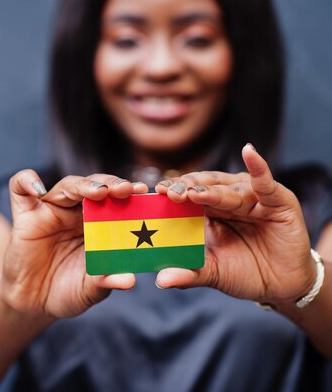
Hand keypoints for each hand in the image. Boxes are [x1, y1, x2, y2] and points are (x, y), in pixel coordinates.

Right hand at [0, 171, 146, 317]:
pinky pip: (19, 188)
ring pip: (67, 185)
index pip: (115, 200)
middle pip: (94, 186)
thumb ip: (105, 282)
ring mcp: (50, 210)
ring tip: (98, 192)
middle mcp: (76, 212)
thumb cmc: (66, 291)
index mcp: (99, 224)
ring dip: (83, 185)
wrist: (33, 303)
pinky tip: (38, 189)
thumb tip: (129, 280)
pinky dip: (27, 181)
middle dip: (111, 184)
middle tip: (126, 190)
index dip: (129, 195)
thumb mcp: (89, 290)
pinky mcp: (24, 215)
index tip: (143, 193)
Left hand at [154, 144, 316, 305]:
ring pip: (229, 189)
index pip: (186, 195)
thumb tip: (161, 280)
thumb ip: (189, 274)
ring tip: (195, 192)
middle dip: (186, 188)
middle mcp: (227, 199)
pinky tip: (249, 152)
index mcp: (207, 211)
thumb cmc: (244, 272)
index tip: (156, 193)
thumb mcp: (213, 273)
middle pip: (204, 186)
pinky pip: (266, 183)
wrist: (282, 285)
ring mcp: (252, 198)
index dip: (173, 192)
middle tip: (170, 193)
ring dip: (211, 189)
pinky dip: (259, 167)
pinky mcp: (278, 201)